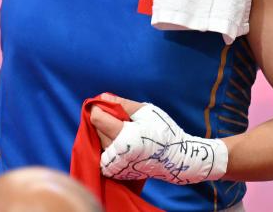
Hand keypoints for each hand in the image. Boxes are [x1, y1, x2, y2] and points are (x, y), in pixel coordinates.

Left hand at [92, 93, 227, 184]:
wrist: (175, 160)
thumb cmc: (164, 131)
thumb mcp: (146, 111)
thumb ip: (122, 103)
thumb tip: (102, 98)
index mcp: (126, 137)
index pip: (97, 119)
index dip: (99, 108)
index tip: (107, 104)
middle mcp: (118, 154)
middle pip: (97, 130)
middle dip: (104, 119)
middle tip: (121, 117)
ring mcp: (116, 166)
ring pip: (99, 141)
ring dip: (106, 133)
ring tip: (125, 130)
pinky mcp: (115, 173)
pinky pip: (103, 153)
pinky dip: (109, 145)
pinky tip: (123, 141)